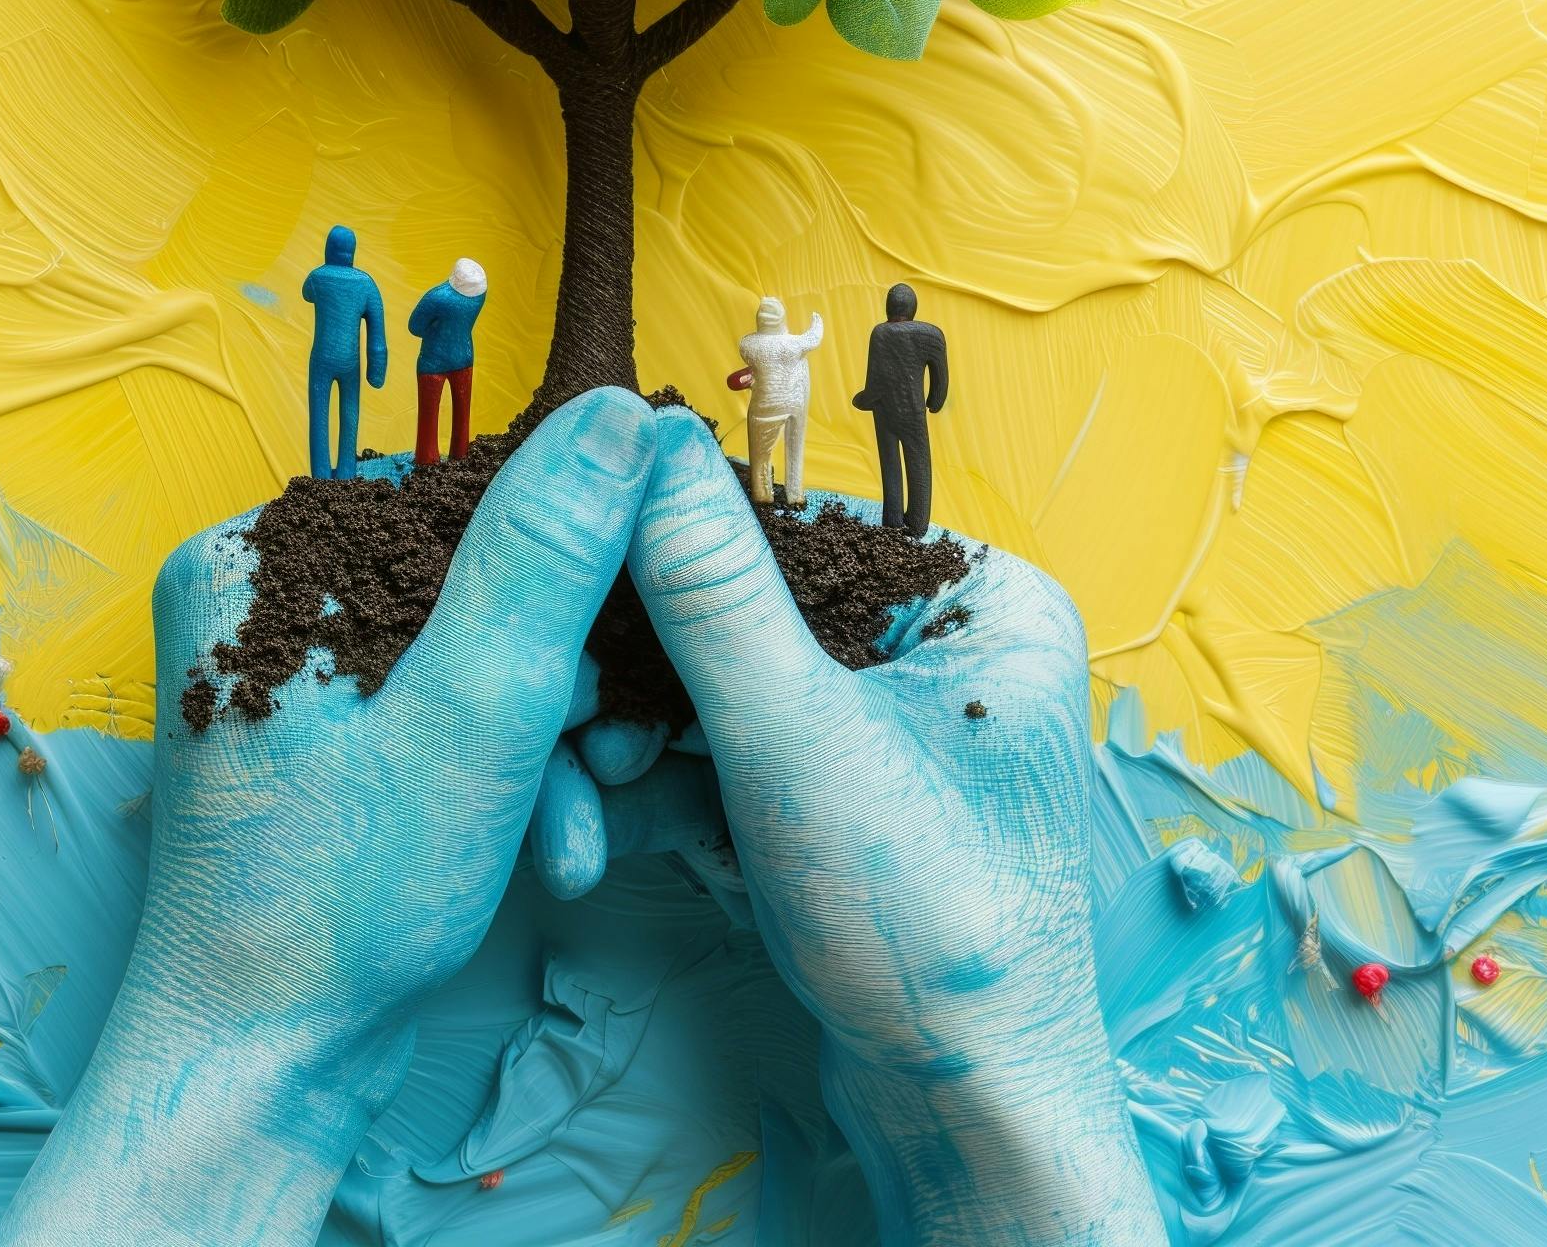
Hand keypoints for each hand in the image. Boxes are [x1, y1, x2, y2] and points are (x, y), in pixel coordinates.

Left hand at [0, 391, 653, 1246]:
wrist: (262, 1061)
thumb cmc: (337, 901)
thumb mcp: (474, 712)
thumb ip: (545, 558)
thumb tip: (618, 419)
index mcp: (256, 558)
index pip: (456, 502)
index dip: (565, 576)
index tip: (612, 661)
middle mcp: (255, 600)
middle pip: (471, 587)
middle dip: (553, 687)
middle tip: (593, 760)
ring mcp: (283, 678)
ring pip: (468, 662)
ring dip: (540, 748)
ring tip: (564, 830)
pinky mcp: (318, 746)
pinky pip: (438, 720)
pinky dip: (499, 779)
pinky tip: (544, 850)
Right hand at [623, 405, 1165, 1246]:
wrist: (961, 1109)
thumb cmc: (936, 927)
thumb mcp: (798, 737)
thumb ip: (712, 586)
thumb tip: (643, 438)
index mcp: (978, 602)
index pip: (793, 519)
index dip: (668, 538)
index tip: (571, 559)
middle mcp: (934, 653)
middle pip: (736, 610)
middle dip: (637, 668)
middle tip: (568, 704)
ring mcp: (874, 736)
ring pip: (709, 692)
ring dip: (630, 737)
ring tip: (584, 779)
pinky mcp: (825, 808)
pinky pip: (713, 762)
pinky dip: (653, 792)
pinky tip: (596, 825)